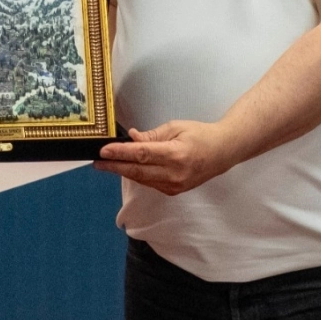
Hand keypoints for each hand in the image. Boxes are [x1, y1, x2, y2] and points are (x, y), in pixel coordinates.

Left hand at [93, 121, 238, 195]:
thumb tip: (132, 138)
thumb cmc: (200, 135)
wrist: (223, 152)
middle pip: (138, 171)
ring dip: (123, 171)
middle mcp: (174, 174)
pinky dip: (137, 175)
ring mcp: (174, 186)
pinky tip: (127, 168)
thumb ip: (152, 135)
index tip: (104, 151)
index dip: (121, 153)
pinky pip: (150, 183)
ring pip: (142, 179)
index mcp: (176, 154)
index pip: (142, 155)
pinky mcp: (173, 191)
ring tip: (107, 164)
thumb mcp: (176, 127)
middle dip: (115, 166)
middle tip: (97, 161)